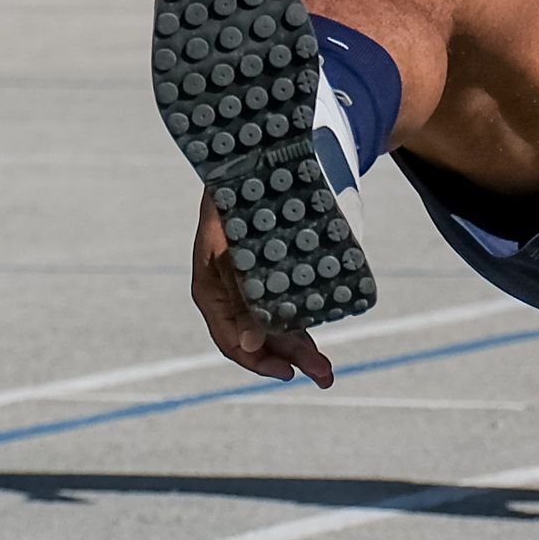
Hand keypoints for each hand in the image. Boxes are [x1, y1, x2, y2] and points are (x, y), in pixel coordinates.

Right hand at [190, 199, 333, 387]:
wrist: (247, 163)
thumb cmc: (233, 203)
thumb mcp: (233, 251)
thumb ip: (241, 298)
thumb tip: (248, 346)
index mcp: (210, 290)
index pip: (231, 341)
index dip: (258, 361)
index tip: (288, 372)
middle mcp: (228, 294)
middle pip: (258, 338)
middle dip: (292, 358)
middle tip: (326, 376)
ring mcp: (248, 285)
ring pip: (274, 326)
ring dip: (301, 347)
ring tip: (328, 369)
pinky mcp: (267, 274)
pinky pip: (284, 307)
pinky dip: (301, 322)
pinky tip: (320, 335)